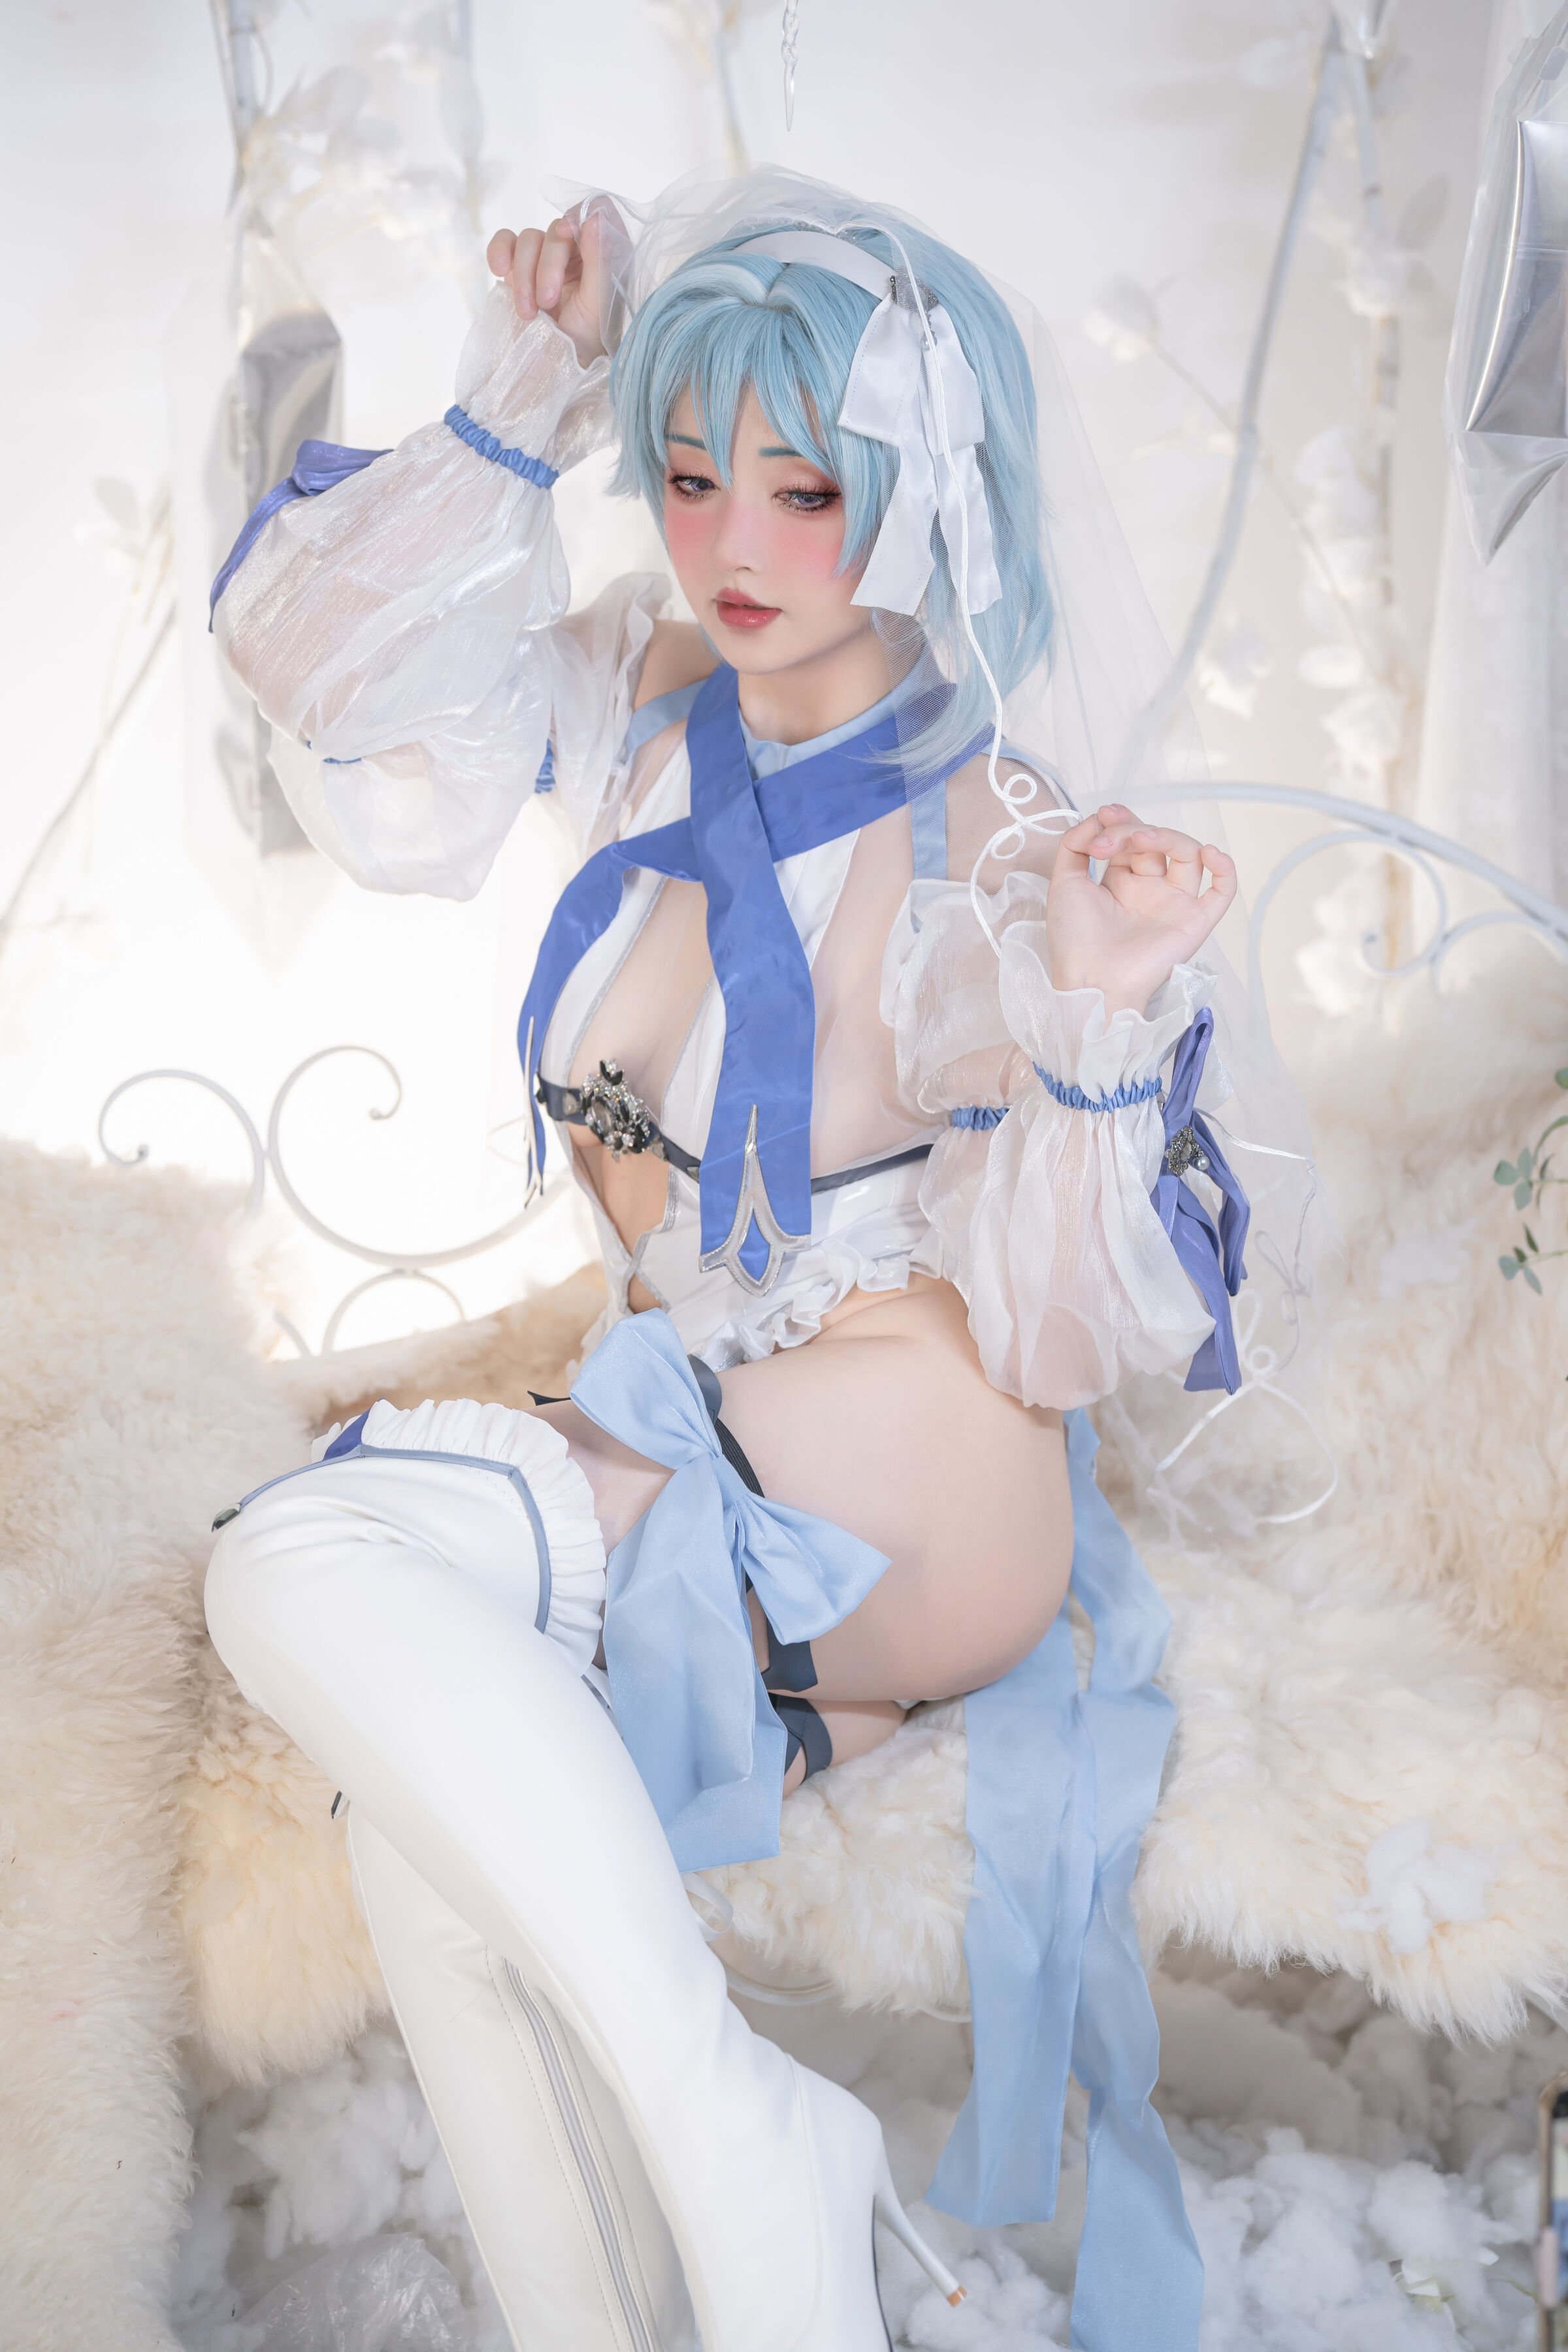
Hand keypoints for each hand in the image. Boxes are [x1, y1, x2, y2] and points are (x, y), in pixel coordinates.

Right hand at [486, 211, 607, 368]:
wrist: (552, 368)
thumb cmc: (584, 343)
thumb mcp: (599, 306)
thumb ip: (601, 261)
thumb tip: (595, 218)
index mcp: (604, 255)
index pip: (596, 212)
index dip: (580, 217)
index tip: (567, 236)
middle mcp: (576, 250)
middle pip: (556, 229)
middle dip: (548, 266)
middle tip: (547, 302)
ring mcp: (544, 257)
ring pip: (528, 239)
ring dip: (524, 275)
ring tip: (528, 313)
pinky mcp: (518, 267)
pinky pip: (505, 242)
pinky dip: (499, 251)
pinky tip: (499, 271)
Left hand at [1046, 802, 1236, 1015]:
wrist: (1090, 981)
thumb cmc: (1074, 941)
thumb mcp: (1064, 883)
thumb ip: (1074, 845)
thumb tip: (1097, 819)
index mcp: (1120, 883)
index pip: (1132, 839)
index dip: (1122, 821)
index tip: (1105, 815)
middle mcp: (1149, 891)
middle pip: (1158, 843)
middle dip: (1135, 829)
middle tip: (1111, 840)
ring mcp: (1174, 904)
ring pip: (1189, 856)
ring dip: (1168, 837)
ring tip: (1141, 841)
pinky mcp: (1195, 922)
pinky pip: (1222, 891)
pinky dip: (1225, 868)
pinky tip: (1209, 853)